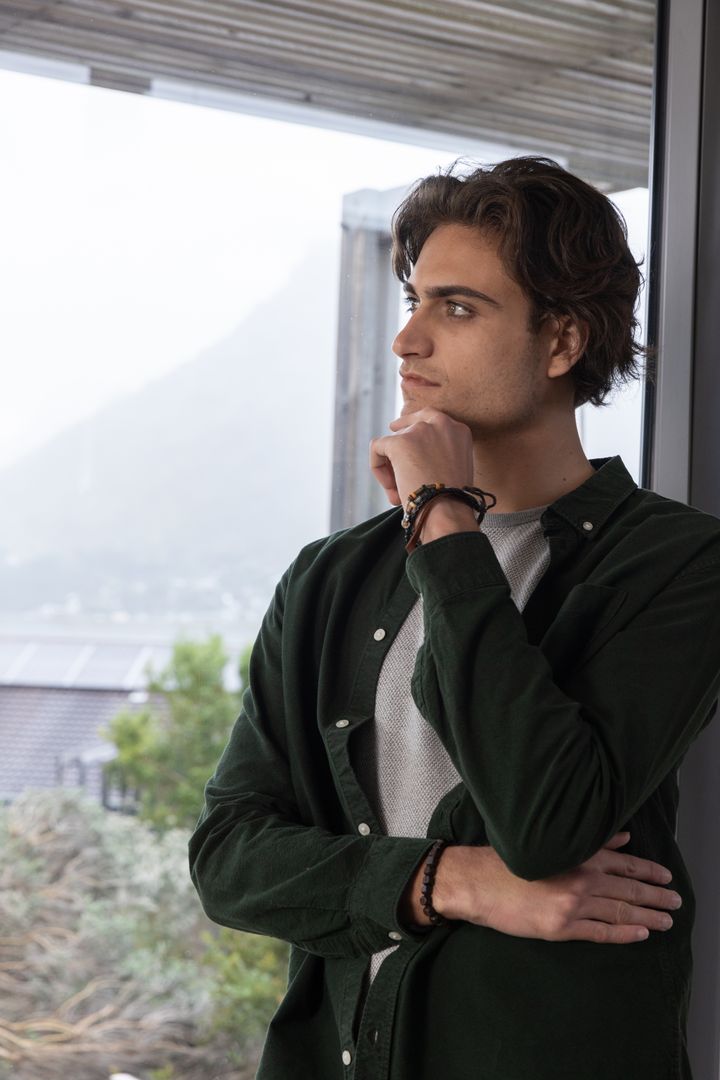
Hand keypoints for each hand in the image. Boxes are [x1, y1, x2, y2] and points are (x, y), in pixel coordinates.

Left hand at [369, 407, 473, 507]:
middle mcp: (440, 423)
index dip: (412, 432)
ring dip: (392, 470)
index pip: (428, 420)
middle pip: (407, 429)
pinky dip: (377, 469)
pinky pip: (377, 448)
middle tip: (397, 476)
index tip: (398, 433)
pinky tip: (391, 491)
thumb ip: (439, 456)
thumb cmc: (452, 501)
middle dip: (401, 454)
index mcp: (458, 430)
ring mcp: (419, 431)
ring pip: (392, 442)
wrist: (448, 511)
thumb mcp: (455, 469)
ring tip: (400, 495)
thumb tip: (411, 459)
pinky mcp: (399, 442)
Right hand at [403, 834, 680, 943]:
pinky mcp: (561, 927)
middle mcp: (581, 878)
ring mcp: (572, 904)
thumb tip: (624, 837)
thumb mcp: (549, 843)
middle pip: (629, 890)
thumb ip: (590, 842)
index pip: (625, 864)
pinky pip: (601, 932)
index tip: (667, 878)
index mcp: (578, 855)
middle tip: (676, 903)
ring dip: (647, 917)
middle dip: (656, 897)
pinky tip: (639, 934)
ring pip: (619, 912)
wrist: (476, 881)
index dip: (649, 872)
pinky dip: (623, 933)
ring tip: (666, 921)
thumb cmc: (507, 858)